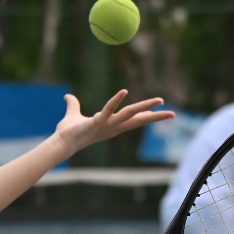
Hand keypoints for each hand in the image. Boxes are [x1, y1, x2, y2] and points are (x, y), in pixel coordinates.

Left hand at [54, 90, 174, 156]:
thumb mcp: (73, 114)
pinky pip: (109, 110)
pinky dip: (116, 100)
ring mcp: (107, 125)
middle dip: (157, 117)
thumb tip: (67, 96)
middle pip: (139, 120)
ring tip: (160, 100)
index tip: (158, 112)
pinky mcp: (97, 123)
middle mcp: (113, 127)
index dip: (146, 116)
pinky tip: (124, 91)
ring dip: (146, 107)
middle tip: (173, 114)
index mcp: (112, 125)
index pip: (133, 120)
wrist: (61, 142)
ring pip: (130, 115)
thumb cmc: (68, 132)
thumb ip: (73, 104)